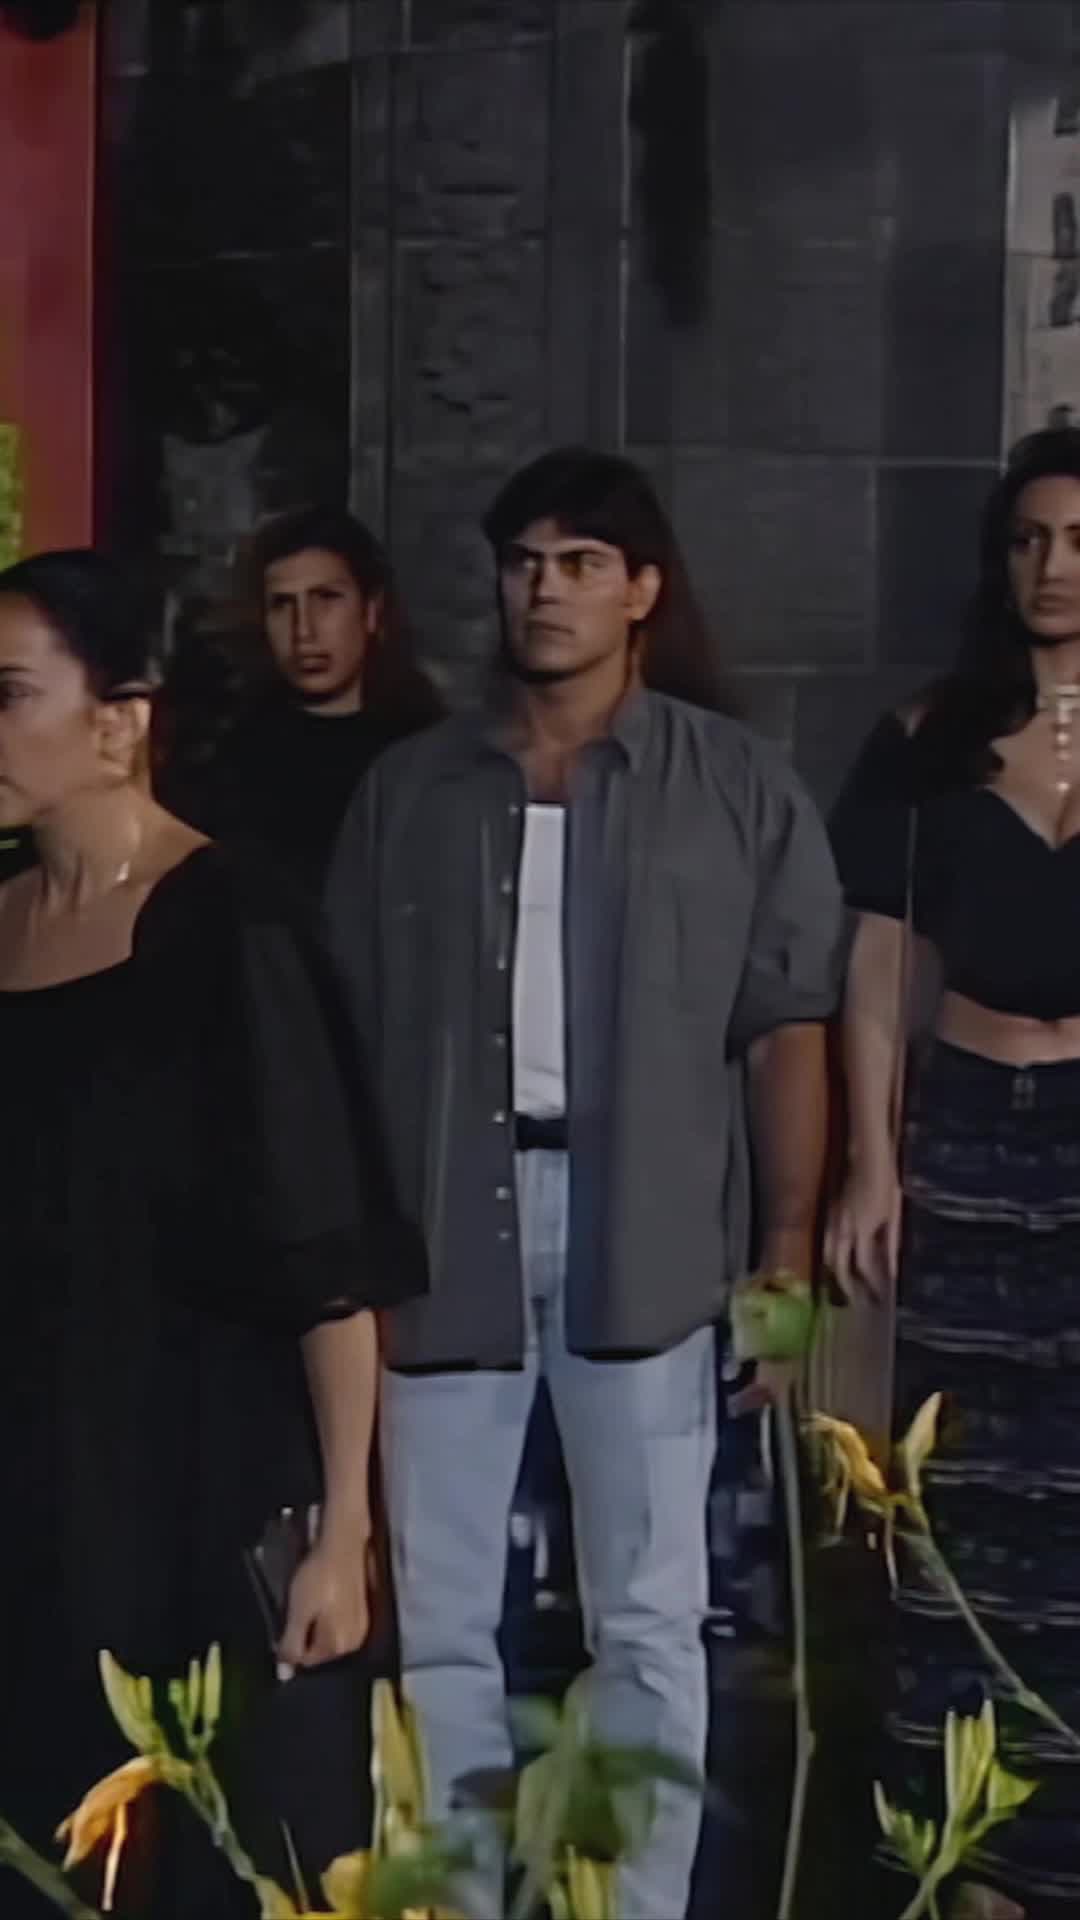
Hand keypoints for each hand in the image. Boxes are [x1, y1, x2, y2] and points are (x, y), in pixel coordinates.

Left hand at [277, 1530, 373, 1678]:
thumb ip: (291, 1644)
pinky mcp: (364, 1612)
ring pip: (330, 1638)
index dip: (290, 1642)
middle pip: (320, 1651)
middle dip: (306, 1636)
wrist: (343, 1544)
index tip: (288, 1618)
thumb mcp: (298, 1611)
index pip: (305, 1660)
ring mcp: (362, 1628)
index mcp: (338, 1647)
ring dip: (318, 1626)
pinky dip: (330, 1618)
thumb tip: (284, 1675)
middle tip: (300, 1609)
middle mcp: (355, 1644)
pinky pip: (340, 1626)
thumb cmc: (317, 1578)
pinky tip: (325, 1598)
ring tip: (312, 1602)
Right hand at [824, 1164, 902, 1301]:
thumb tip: (893, 1272)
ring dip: (836, 1273)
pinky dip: (833, 1257)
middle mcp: (842, 1228)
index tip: (881, 1299)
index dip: (873, 1285)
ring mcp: (832, 1221)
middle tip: (860, 1302)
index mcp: (862, 1229)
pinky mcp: (830, 1215)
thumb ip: (892, 1244)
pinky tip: (842, 1261)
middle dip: (848, 1287)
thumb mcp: (895, 1214)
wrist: (867, 1154)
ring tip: (849, 1286)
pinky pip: (827, 1243)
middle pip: (838, 1266)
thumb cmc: (886, 1181)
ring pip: (828, 1256)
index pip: (864, 1267)